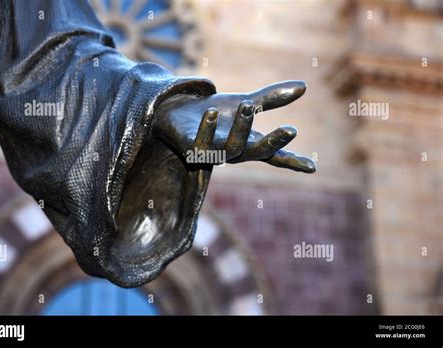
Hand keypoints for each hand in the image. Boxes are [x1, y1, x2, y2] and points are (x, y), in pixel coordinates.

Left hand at [153, 80, 315, 172]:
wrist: (176, 113)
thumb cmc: (214, 113)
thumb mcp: (244, 103)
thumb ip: (271, 99)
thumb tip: (304, 86)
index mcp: (249, 143)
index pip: (274, 154)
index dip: (292, 161)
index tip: (312, 168)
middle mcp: (234, 152)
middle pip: (258, 152)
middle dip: (274, 142)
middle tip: (291, 129)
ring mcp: (213, 153)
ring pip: (232, 148)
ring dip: (242, 127)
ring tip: (248, 104)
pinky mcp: (191, 150)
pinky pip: (201, 145)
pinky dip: (207, 129)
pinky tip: (211, 112)